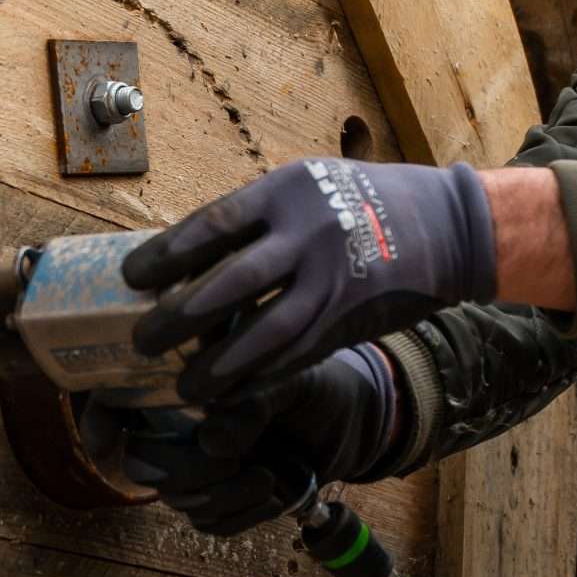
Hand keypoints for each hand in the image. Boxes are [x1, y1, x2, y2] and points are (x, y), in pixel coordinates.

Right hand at [120, 346, 402, 535]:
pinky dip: (241, 516)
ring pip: (176, 498)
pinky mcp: (222, 498)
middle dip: (183, 470)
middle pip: (142, 462)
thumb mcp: (290, 379)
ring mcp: (199, 464)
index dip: (100, 423)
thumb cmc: (316, 383)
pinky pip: (207, 523)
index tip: (107, 448)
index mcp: (185, 379)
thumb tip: (211, 440)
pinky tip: (275, 494)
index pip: (116, 397)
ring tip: (266, 477)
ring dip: (221, 497)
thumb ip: (249, 400)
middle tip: (230, 460)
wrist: (355, 422)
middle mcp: (180, 423)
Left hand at [124, 157, 495, 401]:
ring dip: (218, 366)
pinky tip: (232, 392)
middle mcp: (308, 236)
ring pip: (263, 333)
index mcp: (287, 192)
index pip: (211, 226)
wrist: (445, 226)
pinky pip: (297, 355)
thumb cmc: (363, 200)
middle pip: (228, 284)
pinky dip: (260, 377)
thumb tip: (188, 251)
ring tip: (184, 387)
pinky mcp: (351, 319)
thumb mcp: (308, 184)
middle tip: (142, 341)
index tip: (131, 278)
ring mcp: (332, 281)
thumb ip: (258, 216)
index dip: (164, 255)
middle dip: (178, 318)